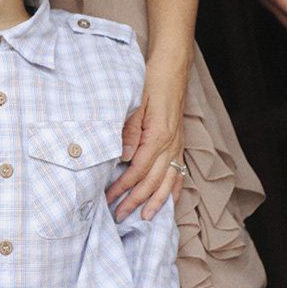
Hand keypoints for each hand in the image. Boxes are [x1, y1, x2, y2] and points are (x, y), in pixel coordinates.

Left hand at [105, 60, 186, 221]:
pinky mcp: (179, 144)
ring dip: (156, 202)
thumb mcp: (136, 103)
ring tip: (145, 218)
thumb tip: (122, 157)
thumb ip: (129, 131)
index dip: (122, 187)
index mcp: (157, 136)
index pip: (137, 170)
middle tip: (120, 216)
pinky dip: (174, 189)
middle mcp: (170, 145)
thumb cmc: (151, 83)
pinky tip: (169, 201)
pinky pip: (179, 172)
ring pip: (168, 181)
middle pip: (152, 182)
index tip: (107, 198)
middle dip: (135, 201)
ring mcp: (177, 146)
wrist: (171, 70)